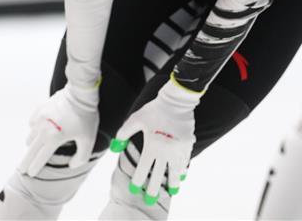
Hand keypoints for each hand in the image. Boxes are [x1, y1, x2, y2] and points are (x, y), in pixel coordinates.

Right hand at [20, 85, 98, 175]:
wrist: (80, 93)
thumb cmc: (86, 117)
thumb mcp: (88, 139)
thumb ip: (81, 157)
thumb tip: (72, 166)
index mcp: (54, 139)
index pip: (41, 158)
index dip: (35, 168)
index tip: (30, 174)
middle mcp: (43, 130)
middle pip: (30, 150)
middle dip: (26, 162)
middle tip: (21, 169)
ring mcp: (39, 118)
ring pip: (30, 136)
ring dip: (32, 144)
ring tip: (36, 148)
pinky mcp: (39, 109)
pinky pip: (32, 123)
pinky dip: (34, 128)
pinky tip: (40, 129)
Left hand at [113, 81, 199, 205]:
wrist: (177, 101)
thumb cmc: (154, 110)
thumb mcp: (135, 119)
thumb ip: (123, 134)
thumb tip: (114, 148)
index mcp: (152, 146)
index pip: (143, 169)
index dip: (137, 181)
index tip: (134, 190)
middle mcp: (165, 151)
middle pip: (159, 175)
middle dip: (154, 189)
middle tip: (150, 200)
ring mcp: (178, 149)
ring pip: (175, 172)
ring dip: (173, 184)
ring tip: (171, 192)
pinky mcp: (187, 146)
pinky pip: (185, 162)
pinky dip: (182, 170)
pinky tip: (181, 176)